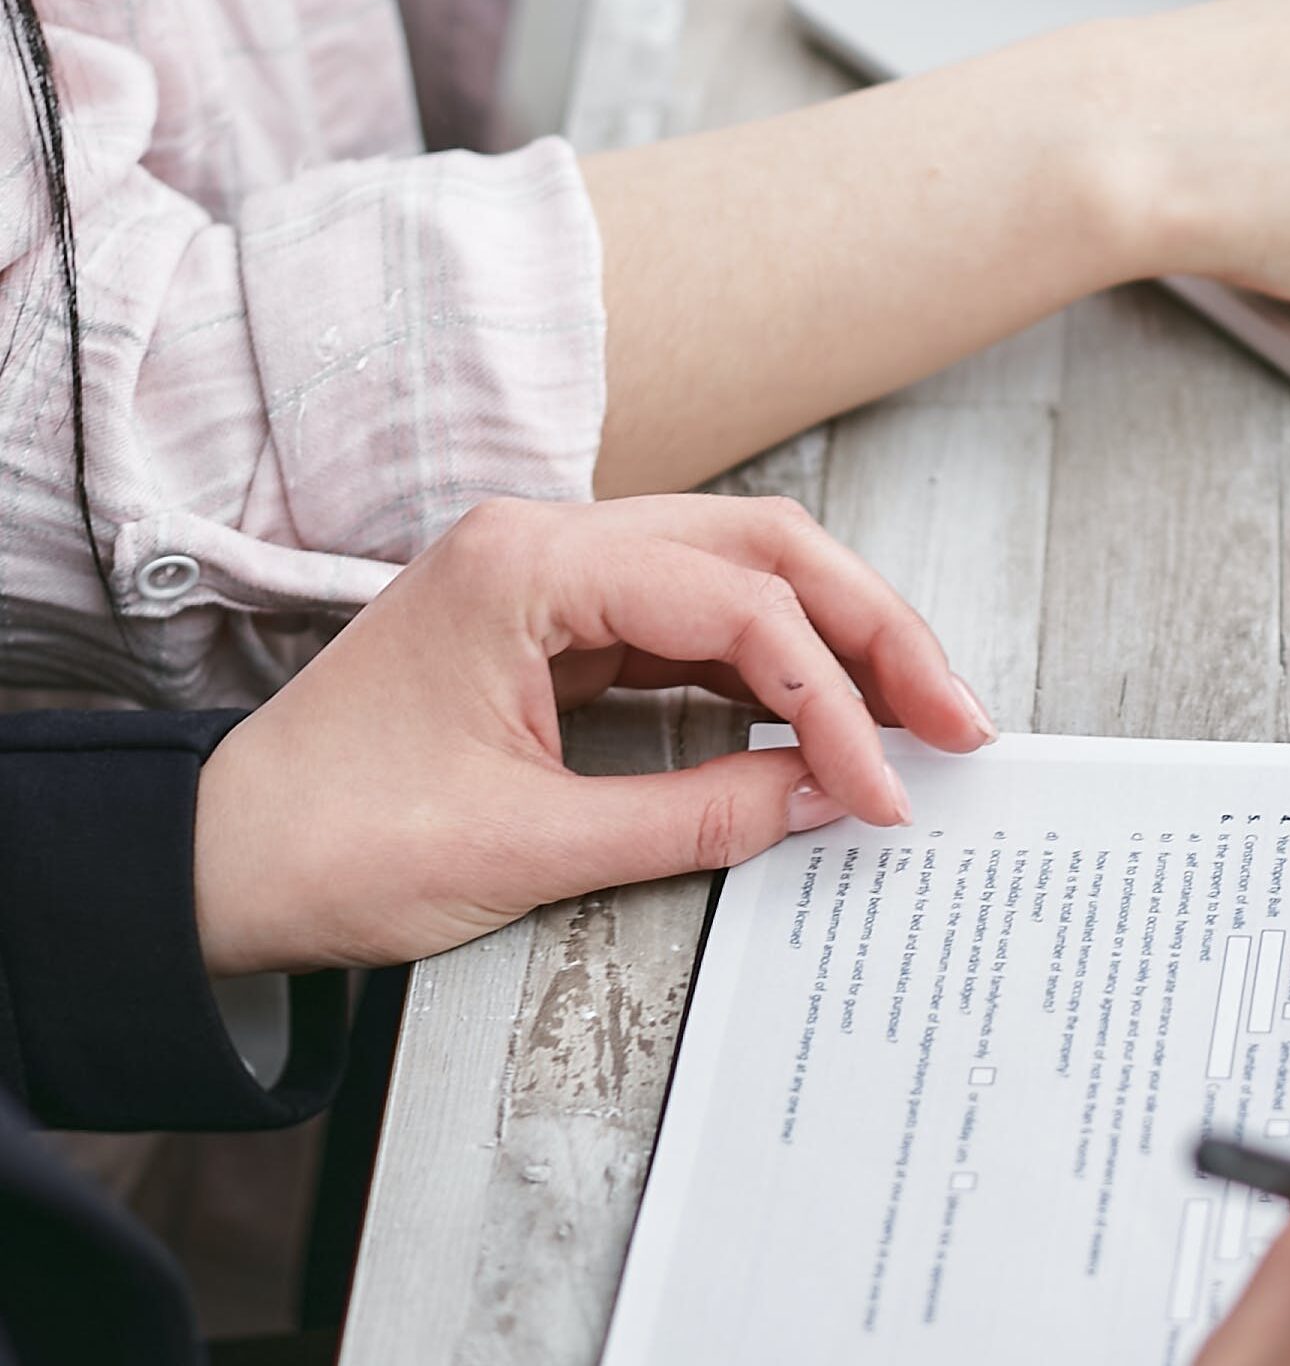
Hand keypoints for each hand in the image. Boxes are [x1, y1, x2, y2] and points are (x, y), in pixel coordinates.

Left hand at [191, 496, 996, 977]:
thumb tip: (830, 797)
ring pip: (744, 573)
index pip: (739, 605)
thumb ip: (699, 814)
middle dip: (874, 631)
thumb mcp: (528, 848)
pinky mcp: (563, 625)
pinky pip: (700, 625)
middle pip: (764, 547)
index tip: (885, 787)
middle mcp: (550, 540)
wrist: (216, 865)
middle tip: (956, 718)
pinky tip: (829, 720)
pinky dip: (777, 670)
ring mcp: (557, 576)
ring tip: (919, 718)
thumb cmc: (331, 843)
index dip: (835, 698)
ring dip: (839, 643)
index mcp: (529, 563)